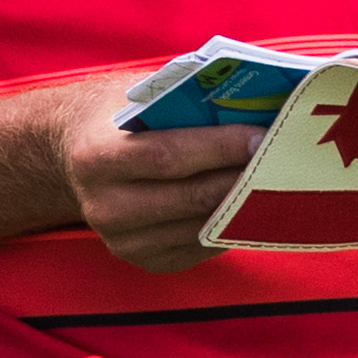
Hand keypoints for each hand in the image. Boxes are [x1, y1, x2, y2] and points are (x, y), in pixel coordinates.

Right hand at [60, 88, 259, 272]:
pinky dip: (231, 224)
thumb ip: (183, 101)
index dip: (219, 148)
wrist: (73, 155)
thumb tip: (252, 103)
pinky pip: (202, 246)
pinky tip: (251, 202)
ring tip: (278, 178)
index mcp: (96, 157)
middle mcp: (104, 206)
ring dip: (245, 204)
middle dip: (242, 176)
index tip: (263, 136)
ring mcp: (123, 241)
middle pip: (191, 197)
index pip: (168, 156)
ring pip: (202, 226)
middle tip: (285, 158)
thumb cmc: (118, 117)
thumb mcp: (137, 97)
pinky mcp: (145, 260)